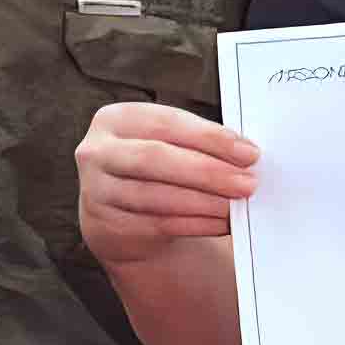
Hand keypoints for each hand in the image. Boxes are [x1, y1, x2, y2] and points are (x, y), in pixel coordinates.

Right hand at [77, 99, 258, 258]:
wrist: (121, 215)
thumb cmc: (155, 172)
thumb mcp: (169, 146)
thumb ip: (199, 145)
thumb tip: (245, 154)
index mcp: (116, 120)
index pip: (167, 123)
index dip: (210, 137)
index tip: (248, 153)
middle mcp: (97, 152)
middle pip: (156, 157)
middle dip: (208, 172)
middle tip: (246, 184)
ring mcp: (96, 189)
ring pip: (156, 196)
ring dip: (204, 202)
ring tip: (235, 207)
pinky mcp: (105, 224)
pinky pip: (156, 224)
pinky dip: (194, 224)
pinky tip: (218, 223)